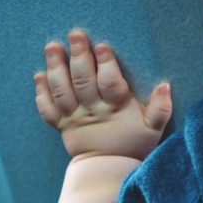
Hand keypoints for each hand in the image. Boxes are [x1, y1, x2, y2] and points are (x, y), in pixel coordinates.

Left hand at [33, 29, 171, 160]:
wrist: (108, 168)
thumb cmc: (134, 143)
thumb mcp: (154, 127)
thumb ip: (161, 107)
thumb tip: (165, 84)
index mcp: (116, 108)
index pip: (110, 83)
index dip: (106, 64)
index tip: (102, 45)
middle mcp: (92, 110)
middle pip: (83, 81)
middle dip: (78, 56)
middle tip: (75, 34)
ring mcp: (74, 117)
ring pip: (62, 91)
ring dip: (55, 68)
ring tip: (52, 46)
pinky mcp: (61, 124)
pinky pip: (47, 108)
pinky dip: (41, 92)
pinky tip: (38, 75)